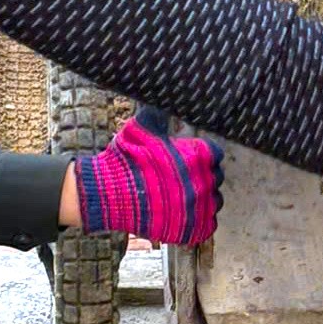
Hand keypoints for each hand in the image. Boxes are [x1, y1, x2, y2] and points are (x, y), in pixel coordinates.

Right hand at [75, 107, 224, 244]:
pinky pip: (208, 224)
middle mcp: (204, 181)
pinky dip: (199, 221)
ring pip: (214, 201)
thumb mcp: (143, 126)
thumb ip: (161, 113)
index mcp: (200, 156)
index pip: (215, 155)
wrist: (107, 194)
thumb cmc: (125, 159)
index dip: (201, 156)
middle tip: (180, 179)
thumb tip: (166, 93)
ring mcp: (199, 208)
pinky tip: (182, 213)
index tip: (188, 160)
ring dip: (202, 199)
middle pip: (216, 178)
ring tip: (181, 197)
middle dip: (201, 176)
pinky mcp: (192, 230)